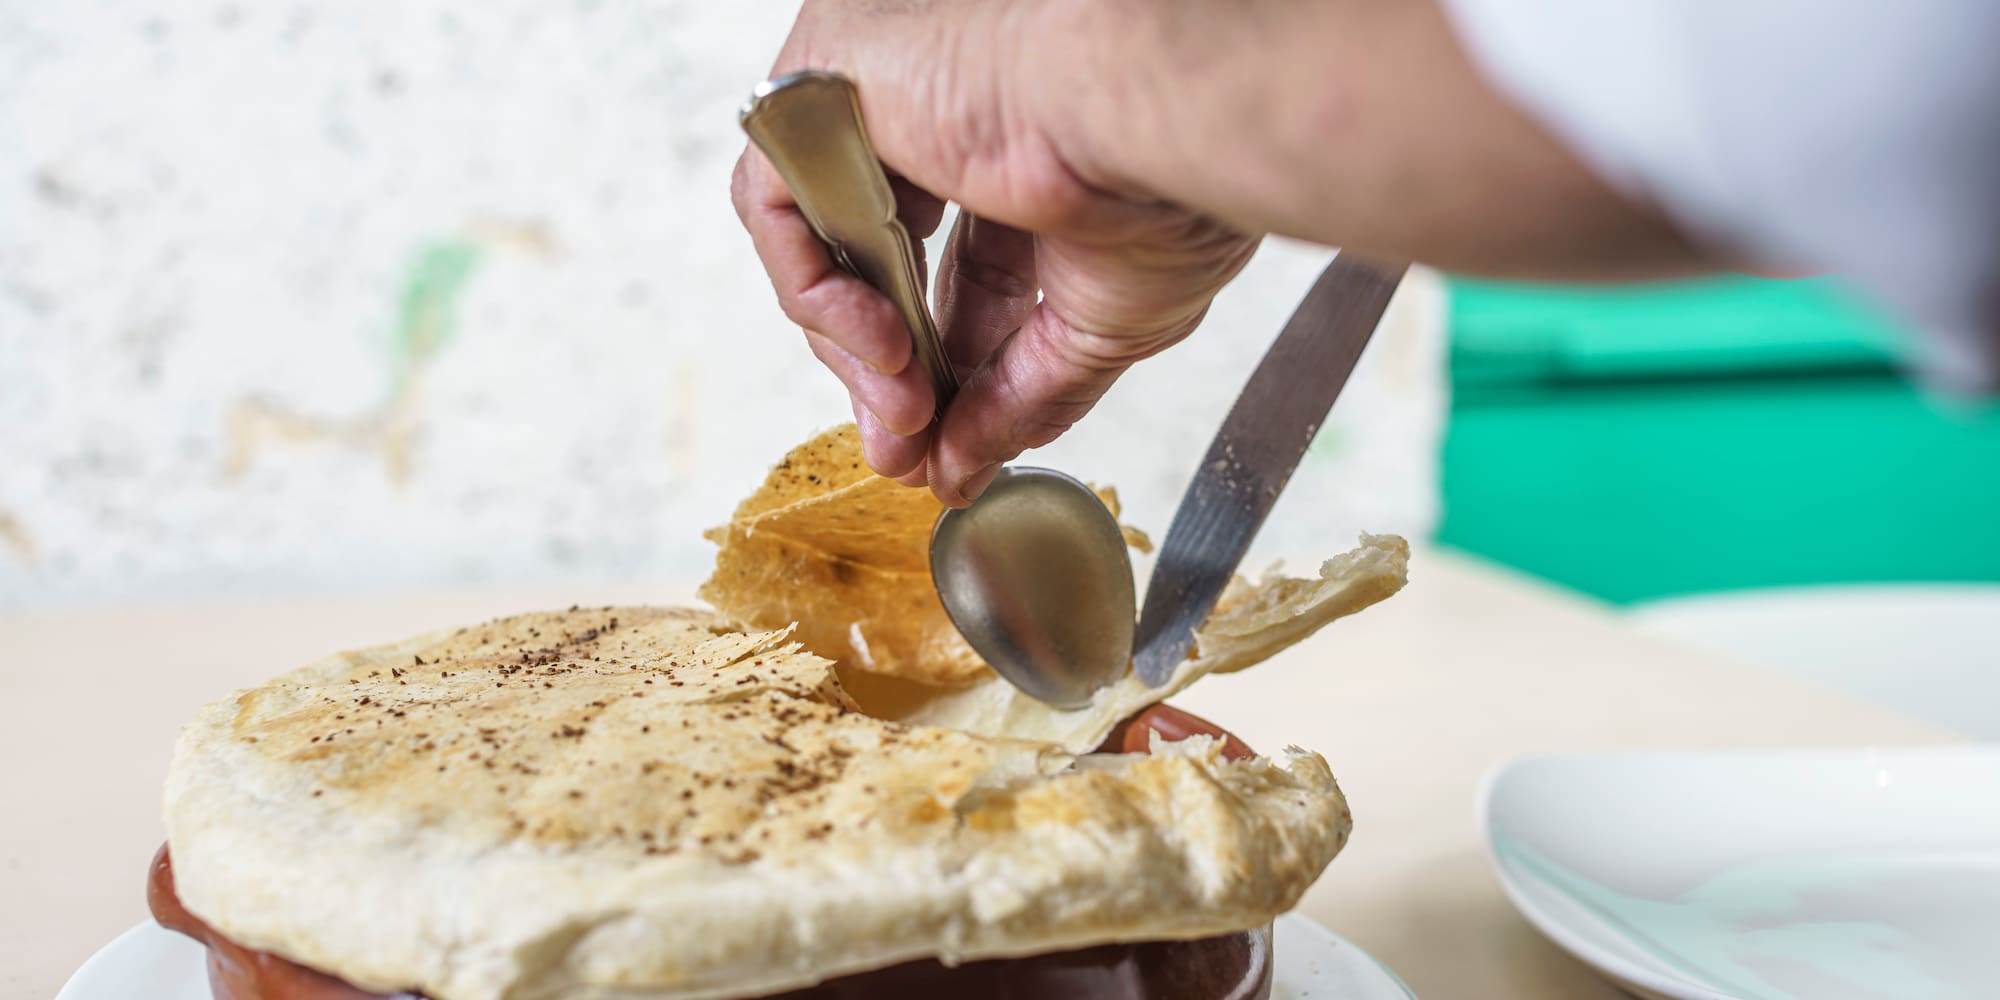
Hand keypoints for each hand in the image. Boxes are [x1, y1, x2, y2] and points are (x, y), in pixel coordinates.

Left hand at [731, 0, 1258, 506]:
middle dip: (890, 376)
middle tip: (910, 454)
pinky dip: (817, 297)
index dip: (944, 372)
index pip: (961, 280)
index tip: (942, 452)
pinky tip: (883, 349)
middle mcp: (948, 118)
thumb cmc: (1165, 186)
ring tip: (909, 412)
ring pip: (824, 243)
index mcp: (1028, 156)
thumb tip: (961, 472)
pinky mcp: (821, 86)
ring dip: (857, 351)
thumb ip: (1017, 400)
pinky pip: (774, 205)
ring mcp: (881, 96)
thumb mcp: (1094, 330)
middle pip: (882, 267)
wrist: (1151, 125)